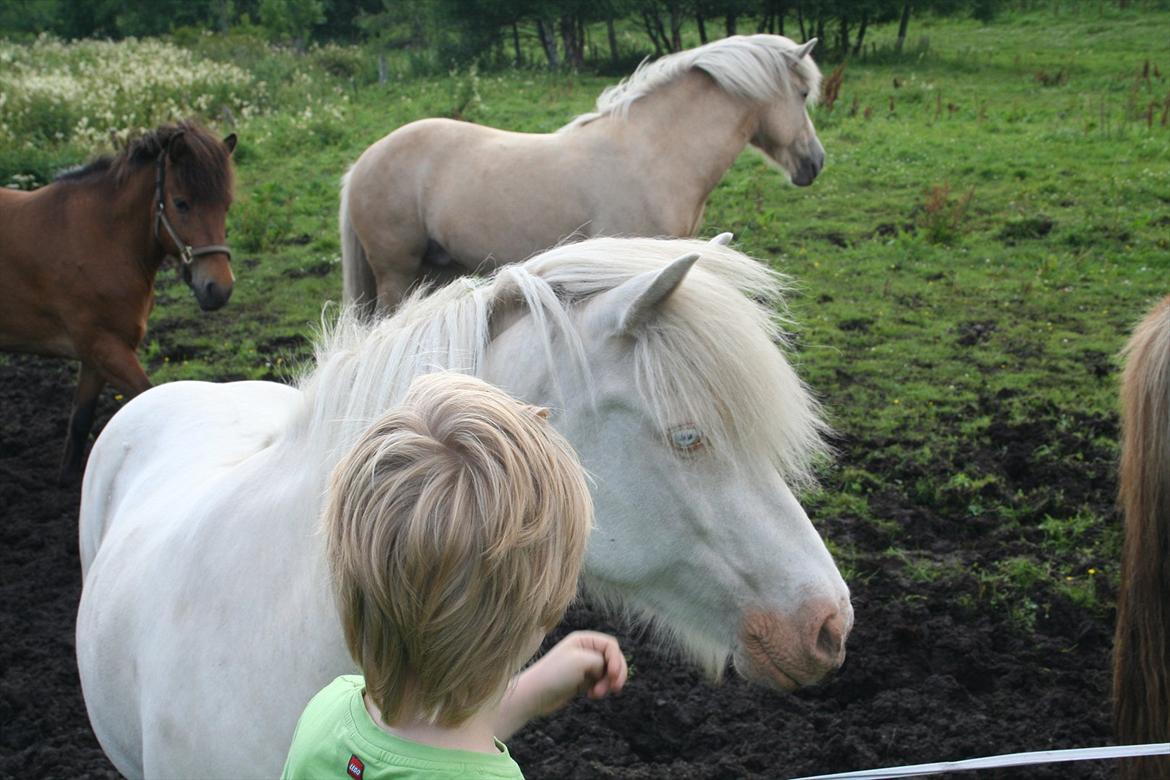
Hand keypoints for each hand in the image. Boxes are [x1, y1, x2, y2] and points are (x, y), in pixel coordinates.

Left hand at [494, 631, 627, 738]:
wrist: (535, 695)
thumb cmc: (555, 674)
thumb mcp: (581, 661)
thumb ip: (602, 661)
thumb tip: (609, 669)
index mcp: (584, 640)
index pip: (611, 645)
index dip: (616, 660)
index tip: (612, 675)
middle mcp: (586, 650)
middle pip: (613, 659)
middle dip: (616, 674)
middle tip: (614, 688)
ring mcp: (585, 666)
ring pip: (609, 673)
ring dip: (608, 684)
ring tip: (597, 694)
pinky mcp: (583, 681)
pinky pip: (601, 683)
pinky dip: (601, 689)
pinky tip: (591, 695)